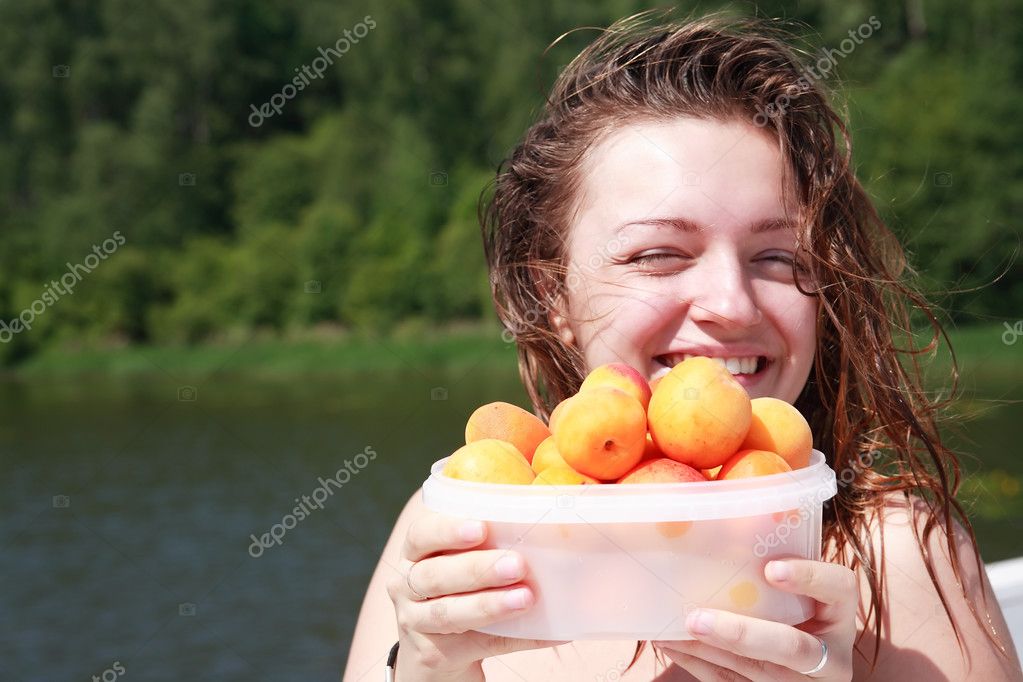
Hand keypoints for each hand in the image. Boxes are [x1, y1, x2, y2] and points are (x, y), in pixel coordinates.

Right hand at [386, 510, 564, 681]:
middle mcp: (406, 587)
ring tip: (526, 598)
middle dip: (477, 569)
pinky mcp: (434, 655)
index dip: (447, 530)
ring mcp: (415, 623)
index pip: (420, 535)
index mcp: (414, 555)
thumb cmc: (456, 593)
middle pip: (435, 575)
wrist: (435, 653)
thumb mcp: (459, 564)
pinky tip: (546, 631)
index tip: (480, 527)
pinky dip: (515, 638)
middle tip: (516, 564)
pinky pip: (478, 644)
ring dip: (490, 605)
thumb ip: (488, 545)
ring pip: (448, 613)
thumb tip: (552, 531)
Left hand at [653, 559, 856, 679]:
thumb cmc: (799, 604)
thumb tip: (722, 516)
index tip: (771, 568)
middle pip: (791, 647)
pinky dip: (696, 662)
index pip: (839, 589)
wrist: (809, 662)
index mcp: (841, 612)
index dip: (809, 578)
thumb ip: (777, 561)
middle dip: (741, 634)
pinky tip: (669, 643)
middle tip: (696, 618)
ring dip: (707, 650)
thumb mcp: (802, 585)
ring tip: (672, 627)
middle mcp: (830, 655)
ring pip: (754, 670)